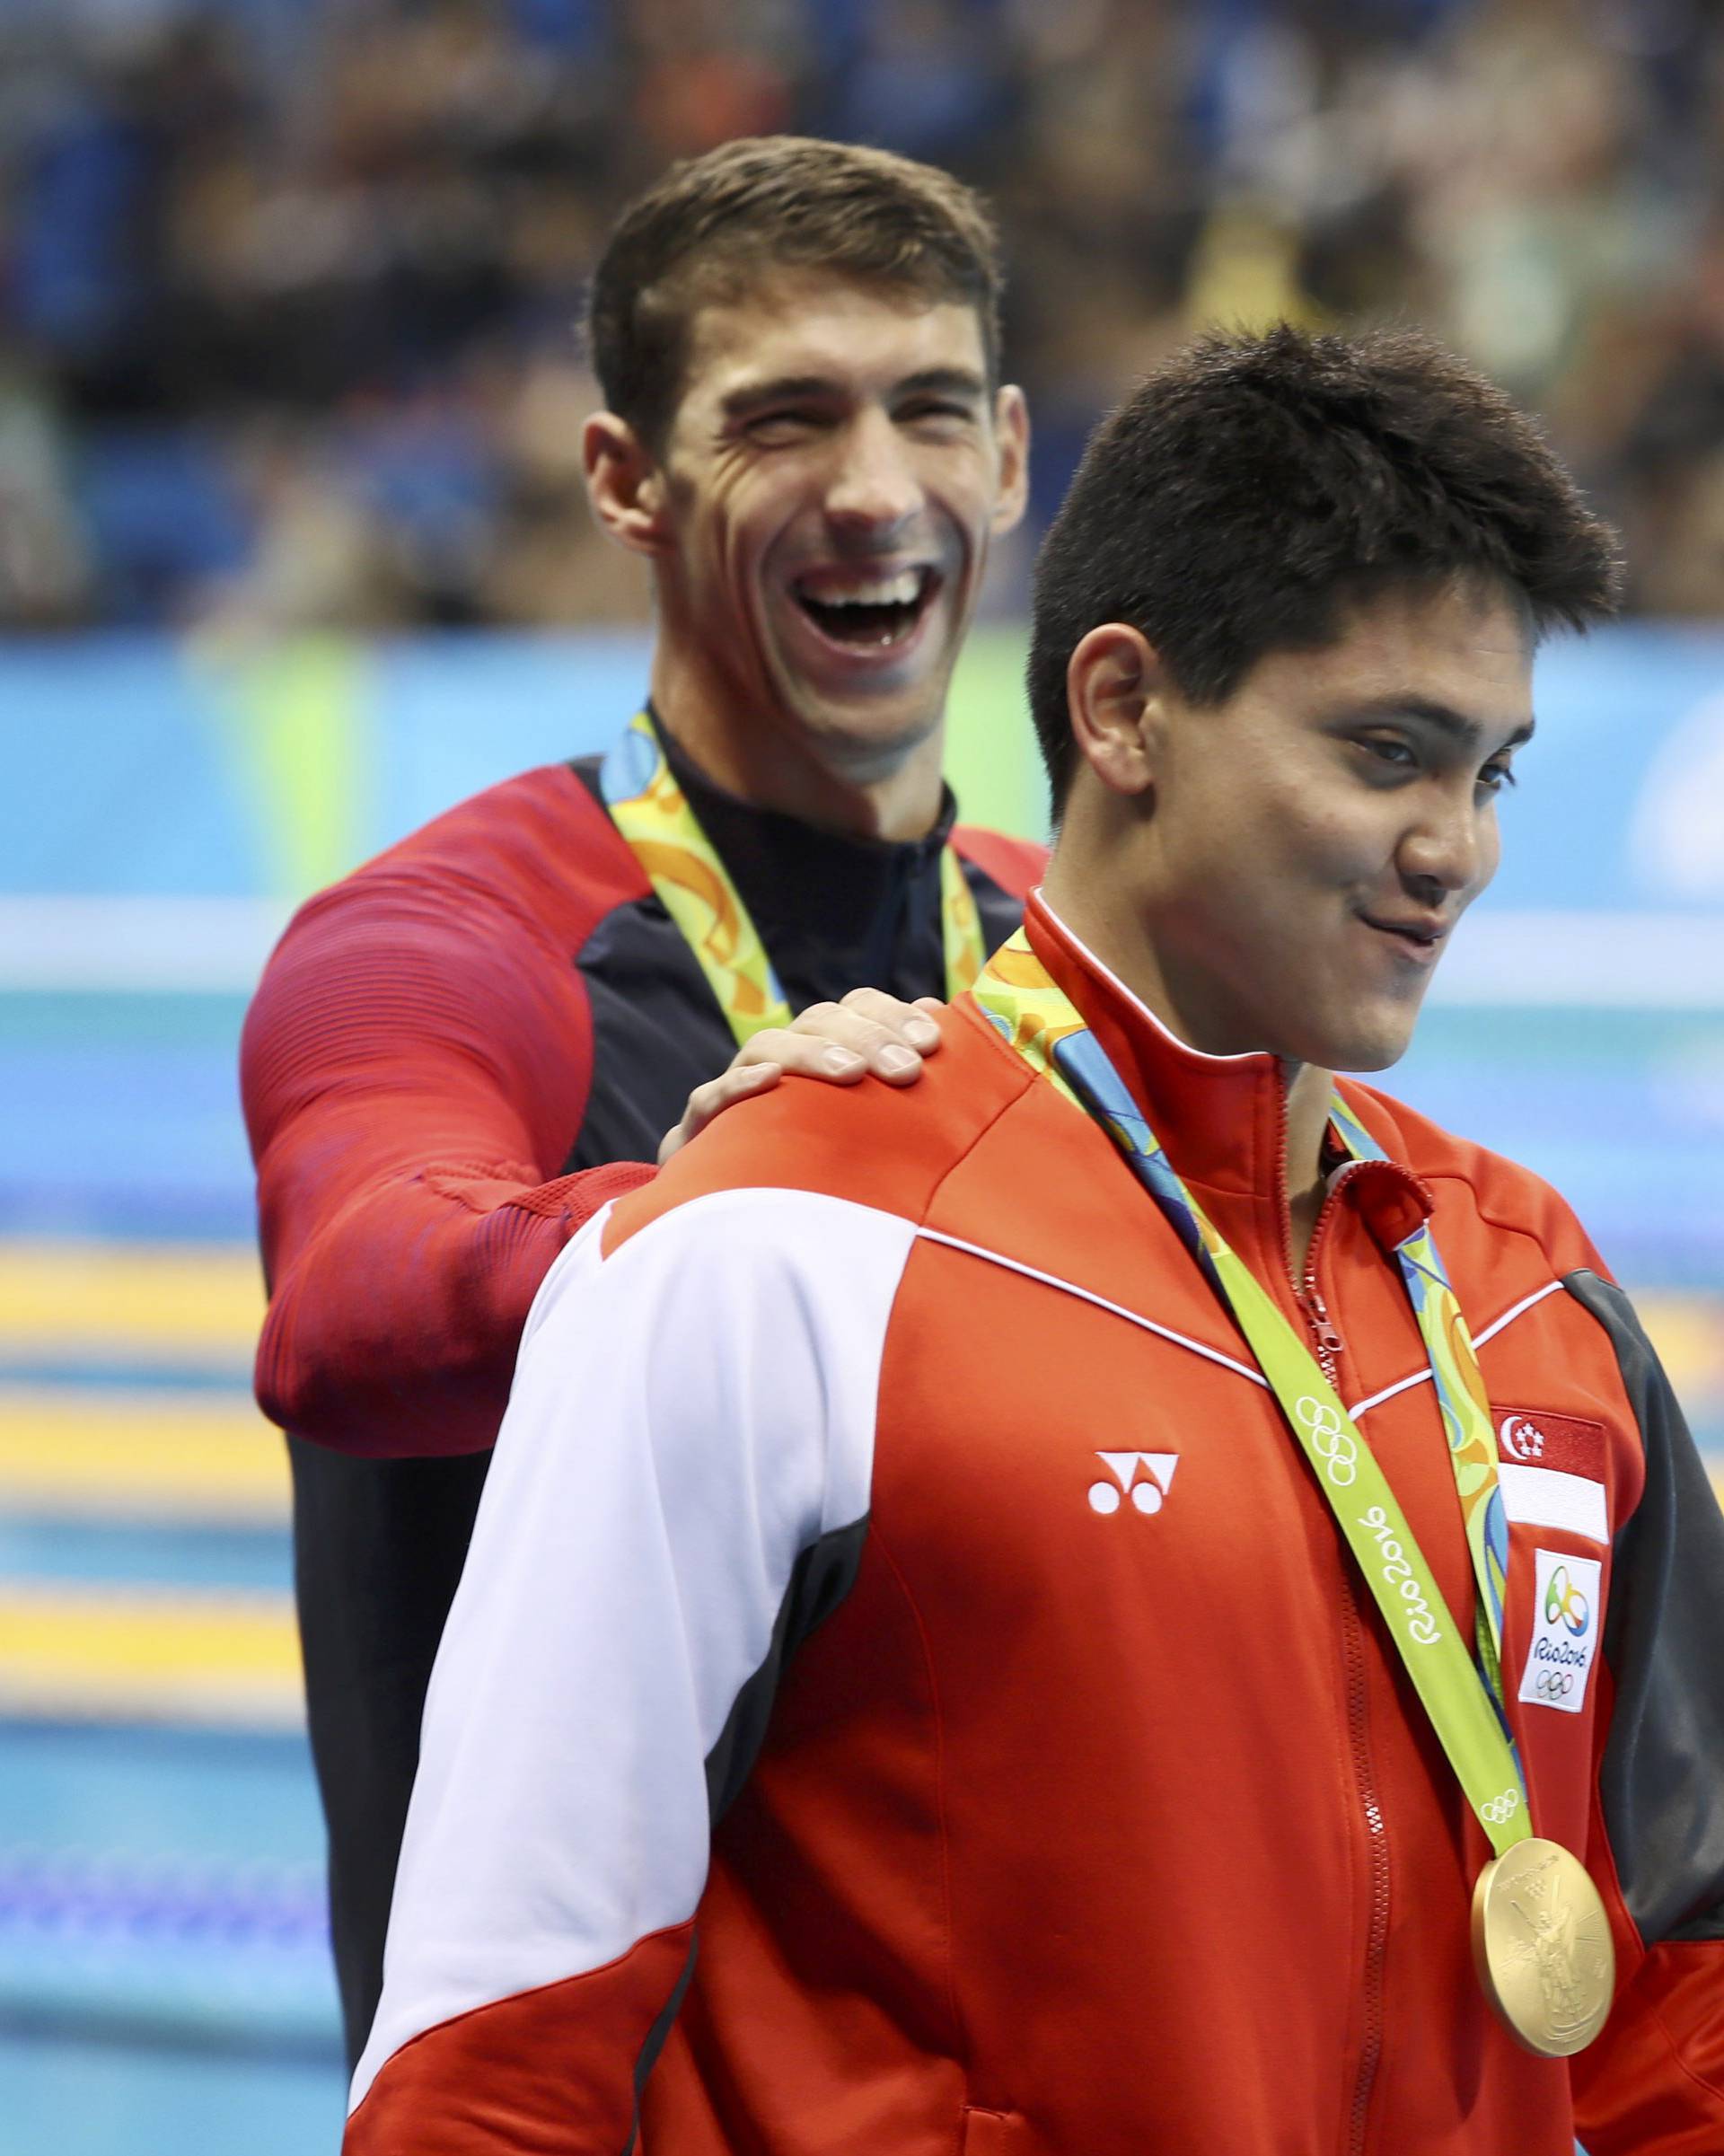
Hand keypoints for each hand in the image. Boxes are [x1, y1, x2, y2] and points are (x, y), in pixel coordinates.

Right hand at [658, 989, 945, 1163]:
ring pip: (767, 1046)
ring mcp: (740, 1089)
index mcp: (826, 1048)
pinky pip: (710, 1098)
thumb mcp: (876, 1123)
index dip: (892, 1016)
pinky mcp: (702, 1128)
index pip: (858, 1007)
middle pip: (819, 1020)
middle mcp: (783, 1058)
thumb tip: (941, 1012)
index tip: (931, 1043)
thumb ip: (903, 1071)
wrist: (745, 1217)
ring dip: (811, 1053)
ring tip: (851, 1074)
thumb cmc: (828, 1162)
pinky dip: (739, 1085)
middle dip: (866, 1038)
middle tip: (906, 1070)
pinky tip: (769, 1082)